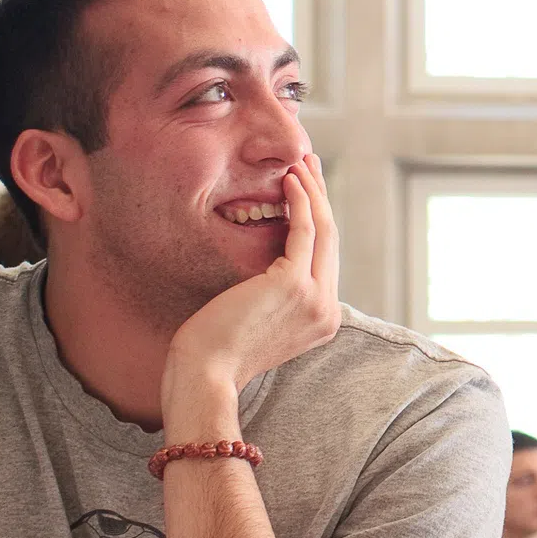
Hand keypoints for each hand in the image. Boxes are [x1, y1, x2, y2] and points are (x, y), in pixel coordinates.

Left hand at [164, 153, 343, 433]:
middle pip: (332, 239)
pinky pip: (305, 230)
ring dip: (313, 190)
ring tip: (301, 162)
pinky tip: (289, 180)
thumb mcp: (258, 319)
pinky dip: (300, 200)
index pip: (327, 259)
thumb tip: (272, 265)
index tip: (308, 189)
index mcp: (323, 320)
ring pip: (325, 229)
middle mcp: (328, 310)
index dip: (319, 218)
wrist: (204, 375)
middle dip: (321, 195)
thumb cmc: (217, 350)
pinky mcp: (295, 283)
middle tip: (309, 163)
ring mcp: (316, 298)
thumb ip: (275, 295)